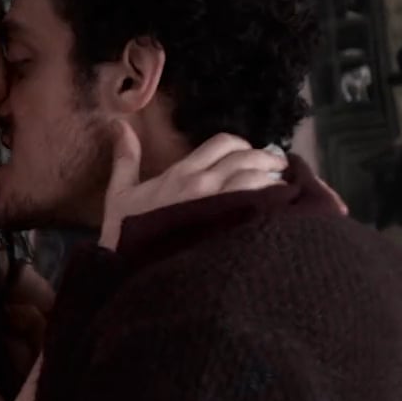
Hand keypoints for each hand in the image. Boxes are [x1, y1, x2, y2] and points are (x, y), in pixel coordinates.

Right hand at [97, 124, 288, 249]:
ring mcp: (222, 208)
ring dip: (274, 179)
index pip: (223, 143)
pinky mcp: (233, 231)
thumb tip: (119, 124)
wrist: (135, 276)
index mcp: (181, 173)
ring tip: (282, 189)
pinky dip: (277, 202)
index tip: (246, 154)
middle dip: (265, 159)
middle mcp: (205, 185)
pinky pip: (264, 206)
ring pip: (258, 179)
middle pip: (246, 158)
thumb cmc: (125, 238)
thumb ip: (125, 159)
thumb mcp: (119, 195)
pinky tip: (281, 209)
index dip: (241, 144)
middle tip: (276, 168)